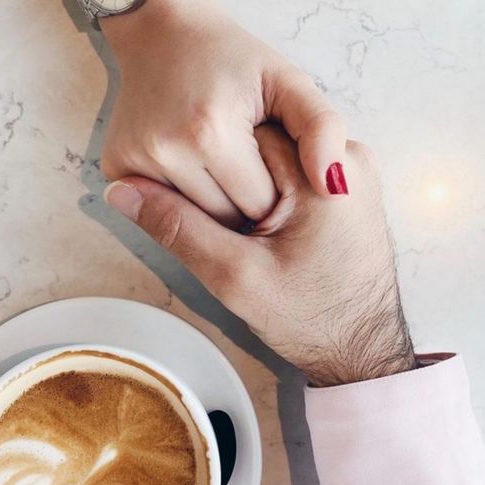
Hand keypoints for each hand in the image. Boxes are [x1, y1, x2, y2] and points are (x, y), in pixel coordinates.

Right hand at [101, 0, 346, 226]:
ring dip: (214, 201)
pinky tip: (193, 163)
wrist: (161, 28)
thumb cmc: (234, 57)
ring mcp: (132, 160)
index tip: (276, 168)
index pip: (259, 205)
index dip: (275, 192)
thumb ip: (321, 129)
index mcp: (210, 132)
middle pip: (224, 217)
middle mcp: (164, 150)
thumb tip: (333, 186)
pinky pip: (163, 205)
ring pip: (193, 217)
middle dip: (243, 202)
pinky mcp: (114, 166)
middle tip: (250, 166)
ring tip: (224, 163)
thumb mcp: (288, 81)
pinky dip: (183, 194)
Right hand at [104, 126, 414, 384]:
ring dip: (248, 188)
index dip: (211, 171)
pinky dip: (268, 195)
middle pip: (256, 141)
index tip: (212, 216)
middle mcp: (346, 157)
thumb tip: (122, 191)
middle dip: (231, 180)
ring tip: (251, 237)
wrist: (363, 349)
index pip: (240, 135)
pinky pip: (289, 172)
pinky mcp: (343, 186)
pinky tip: (266, 233)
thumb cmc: (311, 318)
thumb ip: (178, 228)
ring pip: (269, 157)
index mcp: (325, 169)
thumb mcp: (234, 276)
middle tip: (232, 234)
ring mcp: (348, 171)